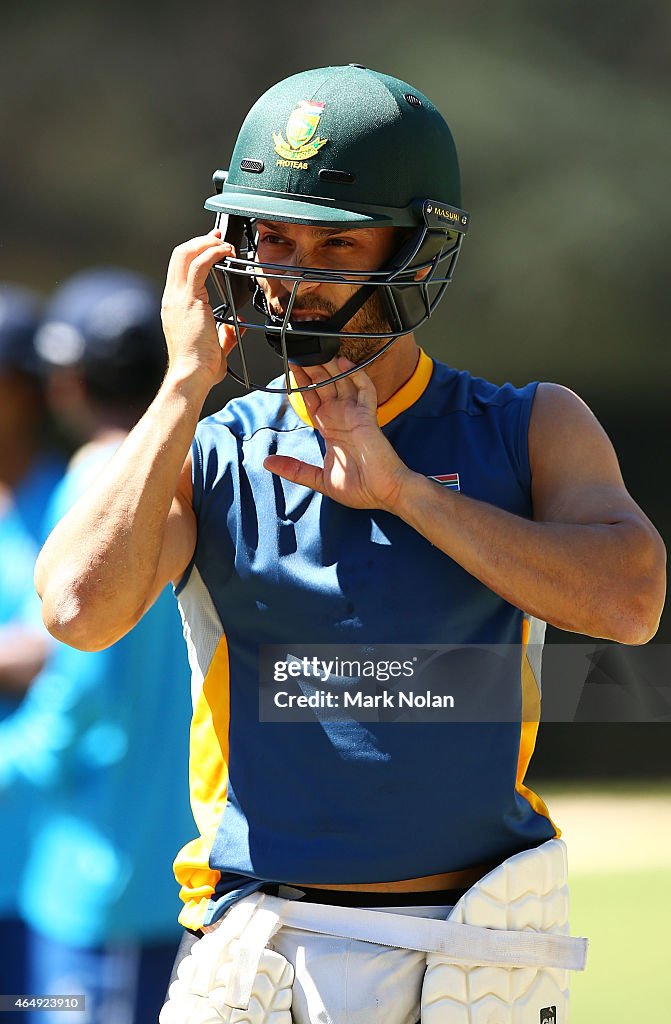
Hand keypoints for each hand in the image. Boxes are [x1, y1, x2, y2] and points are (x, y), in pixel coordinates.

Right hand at [161, 230, 242, 391]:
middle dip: (200, 241)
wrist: (191, 375)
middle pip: (178, 255)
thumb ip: (226, 335)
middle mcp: (172, 298)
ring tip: (224, 243)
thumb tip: (238, 328)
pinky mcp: (189, 300)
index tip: (213, 247)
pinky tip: (225, 253)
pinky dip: (212, 253)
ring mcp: (178, 298)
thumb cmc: (200, 368)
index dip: (195, 253)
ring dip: (206, 243)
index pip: (180, 270)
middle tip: (219, 237)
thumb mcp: (216, 348)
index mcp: (175, 307)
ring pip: (185, 254)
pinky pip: (199, 265)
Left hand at [263, 357, 411, 510]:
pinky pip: (364, 390)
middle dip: (313, 370)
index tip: (290, 369)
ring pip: (342, 383)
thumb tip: (267, 463)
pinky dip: (356, 375)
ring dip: (330, 367)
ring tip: (317, 351)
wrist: (384, 494)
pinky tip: (343, 363)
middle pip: (325, 386)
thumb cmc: (359, 488)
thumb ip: (294, 469)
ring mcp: (355, 416)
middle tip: (300, 352)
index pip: (312, 400)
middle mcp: (342, 418)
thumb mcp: (319, 479)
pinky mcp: (368, 417)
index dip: (302, 384)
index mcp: (330, 429)